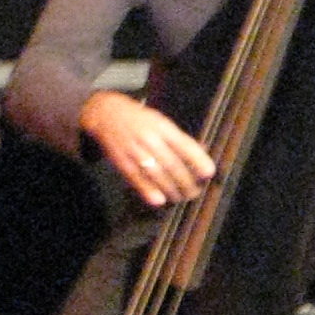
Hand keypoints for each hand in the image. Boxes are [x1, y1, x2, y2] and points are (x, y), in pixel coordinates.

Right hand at [79, 90, 216, 207]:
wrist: (106, 114)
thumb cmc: (140, 119)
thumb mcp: (161, 122)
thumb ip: (178, 139)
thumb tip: (201, 154)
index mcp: (163, 126)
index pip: (184, 144)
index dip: (198, 160)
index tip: (209, 173)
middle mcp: (149, 138)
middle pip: (171, 163)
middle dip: (186, 181)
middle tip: (194, 192)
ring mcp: (134, 150)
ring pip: (156, 173)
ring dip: (170, 189)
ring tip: (180, 198)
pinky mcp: (121, 160)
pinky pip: (136, 178)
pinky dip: (147, 190)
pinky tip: (159, 200)